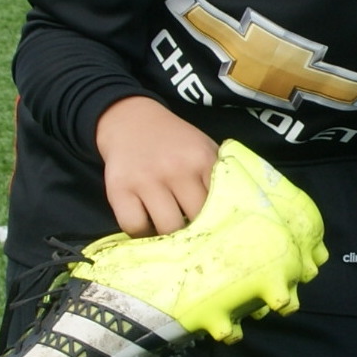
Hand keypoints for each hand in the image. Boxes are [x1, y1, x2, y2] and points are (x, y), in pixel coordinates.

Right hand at [96, 96, 218, 235]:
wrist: (129, 119)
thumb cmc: (174, 142)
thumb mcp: (203, 149)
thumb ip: (219, 176)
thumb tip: (237, 214)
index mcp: (201, 159)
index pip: (221, 203)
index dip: (221, 221)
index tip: (220, 230)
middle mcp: (175, 169)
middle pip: (196, 220)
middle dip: (197, 231)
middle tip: (194, 234)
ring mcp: (145, 179)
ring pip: (167, 228)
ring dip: (170, 236)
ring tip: (171, 231)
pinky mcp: (118, 189)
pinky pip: (134, 226)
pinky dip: (141, 233)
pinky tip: (147, 224)